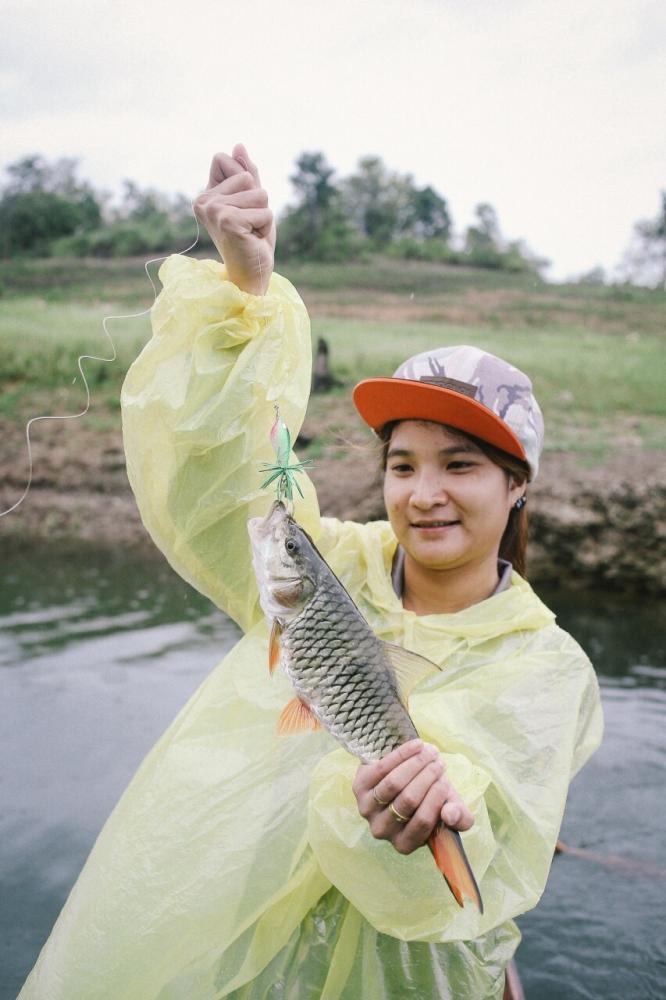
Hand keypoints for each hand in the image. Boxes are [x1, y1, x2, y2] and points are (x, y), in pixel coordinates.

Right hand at [193, 144, 275, 294]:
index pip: (224, 159)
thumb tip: (238, 146)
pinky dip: (265, 226)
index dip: (244, 182)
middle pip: (246, 176)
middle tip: (248, 225)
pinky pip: (264, 211)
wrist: (252, 274)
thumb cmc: (252, 239)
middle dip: (257, 201)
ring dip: (263, 214)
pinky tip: (253, 240)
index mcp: (205, 195)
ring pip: (259, 192)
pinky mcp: (229, 221)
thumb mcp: (251, 201)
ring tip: (251, 233)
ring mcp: (214, 211)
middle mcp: (203, 201)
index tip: (241, 210)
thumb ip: (245, 173)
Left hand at [352, 739, 473, 855]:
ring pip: (393, 784)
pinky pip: (381, 768)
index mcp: (405, 844)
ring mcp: (367, 810)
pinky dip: (402, 754)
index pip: (423, 821)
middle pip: (408, 800)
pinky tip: (417, 745)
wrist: (405, 778)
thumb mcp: (449, 809)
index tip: (446, 781)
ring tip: (430, 752)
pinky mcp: (358, 787)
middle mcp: (382, 831)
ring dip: (416, 764)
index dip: (436, 798)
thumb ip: (460, 818)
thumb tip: (450, 813)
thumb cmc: (429, 798)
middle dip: (427, 777)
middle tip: (439, 762)